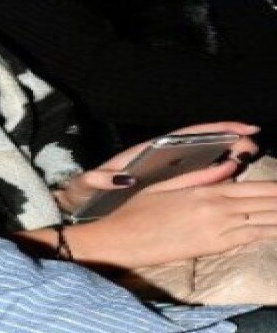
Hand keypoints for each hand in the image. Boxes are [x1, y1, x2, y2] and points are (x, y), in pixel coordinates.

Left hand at [53, 122, 259, 213]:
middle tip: (253, 147)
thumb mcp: (88, 184)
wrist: (79, 203)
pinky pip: (195, 182)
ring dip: (227, 158)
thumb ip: (100, 180)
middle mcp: (159, 160)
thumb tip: (118, 179)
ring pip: (202, 162)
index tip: (242, 128)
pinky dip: (216, 179)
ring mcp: (165, 174)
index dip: (214, 129)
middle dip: (229, 142)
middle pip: (201, 145)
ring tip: (250, 159)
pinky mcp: (165, 189)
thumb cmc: (85, 190)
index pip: (185, 136)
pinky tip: (234, 181)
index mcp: (145, 153)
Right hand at [65, 178, 276, 268]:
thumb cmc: (136, 211)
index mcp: (205, 191)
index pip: (255, 188)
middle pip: (265, 204)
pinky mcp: (214, 248)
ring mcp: (218, 230)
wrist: (121, 240)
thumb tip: (230, 166)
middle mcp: (217, 209)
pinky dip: (269, 232)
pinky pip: (250, 238)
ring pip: (264, 222)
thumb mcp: (165, 186)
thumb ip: (201, 176)